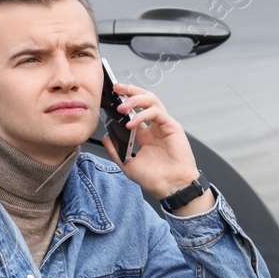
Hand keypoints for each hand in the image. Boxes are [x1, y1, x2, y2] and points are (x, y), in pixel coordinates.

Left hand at [100, 82, 214, 213]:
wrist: (170, 188)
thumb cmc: (156, 179)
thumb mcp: (128, 164)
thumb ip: (116, 151)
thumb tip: (106, 138)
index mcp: (145, 134)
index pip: (134, 109)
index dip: (124, 100)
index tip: (110, 97)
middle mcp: (154, 127)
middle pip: (144, 99)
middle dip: (130, 90)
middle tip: (117, 89)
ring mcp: (164, 125)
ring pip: (151, 100)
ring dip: (135, 100)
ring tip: (122, 108)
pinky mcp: (172, 126)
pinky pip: (157, 112)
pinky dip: (143, 115)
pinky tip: (132, 123)